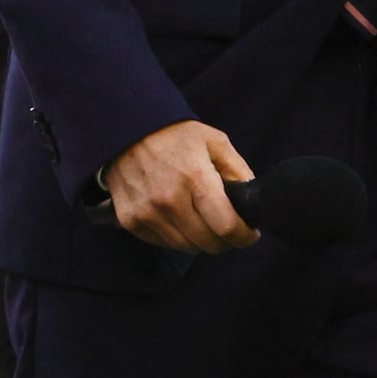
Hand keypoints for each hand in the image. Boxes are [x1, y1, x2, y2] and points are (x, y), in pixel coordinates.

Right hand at [101, 120, 252, 253]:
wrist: (125, 130)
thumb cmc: (174, 135)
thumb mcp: (214, 141)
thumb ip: (238, 170)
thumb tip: (251, 200)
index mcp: (195, 178)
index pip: (227, 227)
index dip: (244, 236)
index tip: (249, 234)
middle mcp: (169, 200)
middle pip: (208, 243)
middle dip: (225, 240)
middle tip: (226, 227)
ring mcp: (147, 213)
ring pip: (186, 247)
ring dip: (200, 241)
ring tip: (202, 222)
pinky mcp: (130, 220)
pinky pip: (163, 243)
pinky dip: (176, 237)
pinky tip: (179, 219)